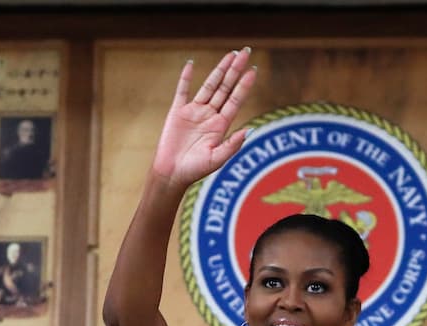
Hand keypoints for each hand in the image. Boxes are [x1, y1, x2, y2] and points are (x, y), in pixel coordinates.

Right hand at [151, 48, 257, 188]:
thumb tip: (249, 130)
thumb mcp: (217, 159)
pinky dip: (186, 77)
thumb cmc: (196, 170)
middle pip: (226, 87)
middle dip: (236, 70)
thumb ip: (232, 144)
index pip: (236, 100)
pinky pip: (182, 90)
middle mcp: (211, 115)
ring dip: (219, 69)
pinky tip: (191, 63)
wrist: (172, 173)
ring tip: (231, 54)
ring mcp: (195, 112)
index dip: (244, 85)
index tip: (254, 70)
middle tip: (246, 52)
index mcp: (222, 125)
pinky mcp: (177, 111)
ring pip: (209, 85)